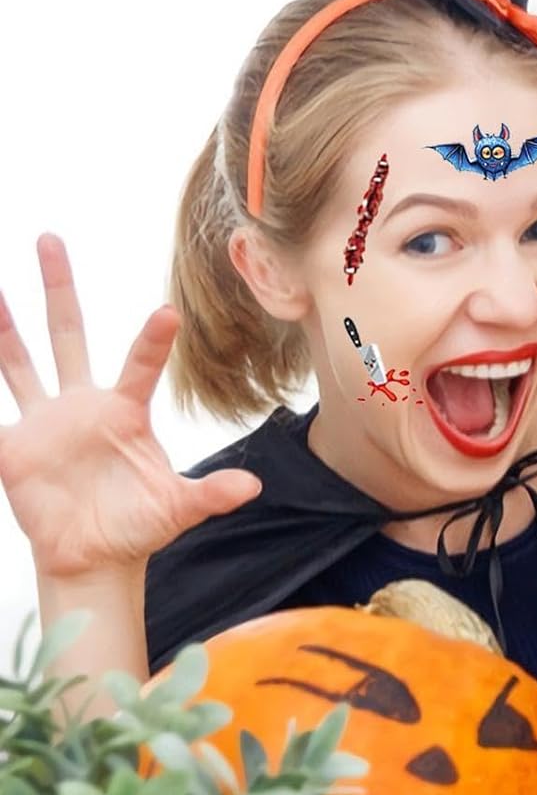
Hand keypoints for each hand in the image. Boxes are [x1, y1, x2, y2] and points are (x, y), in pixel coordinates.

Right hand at [0, 235, 261, 580]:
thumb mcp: (178, 509)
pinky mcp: (12, 448)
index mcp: (124, 412)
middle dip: (58, 287)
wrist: (95, 557)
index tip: (169, 312)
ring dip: (2, 326)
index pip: (138, 366)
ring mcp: (43, 421)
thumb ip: (212, 494)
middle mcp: (81, 405)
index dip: (152, 342)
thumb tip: (253, 487)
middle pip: (66, 333)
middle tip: (50, 237)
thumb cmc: (139, 526)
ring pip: (19, 361)